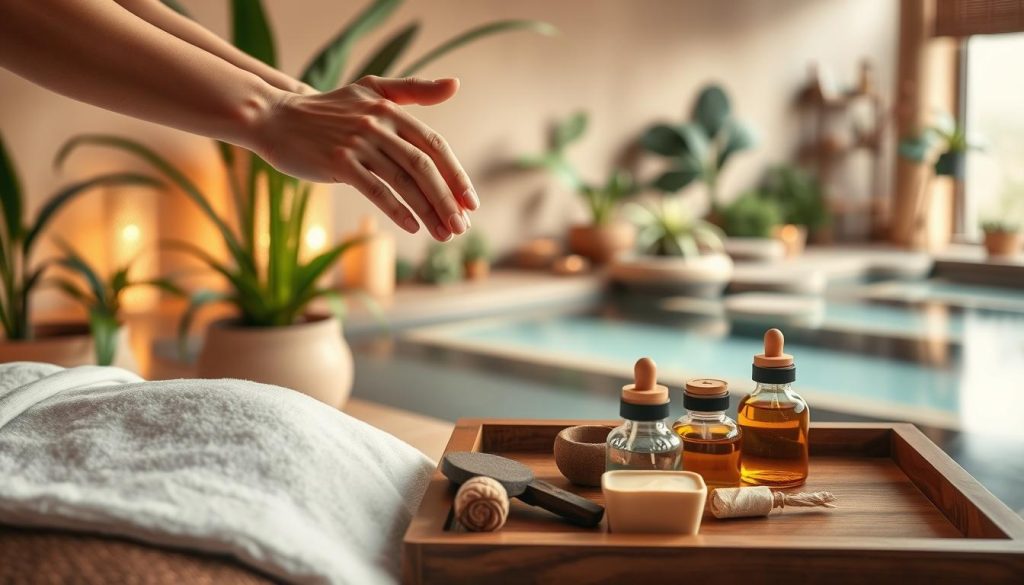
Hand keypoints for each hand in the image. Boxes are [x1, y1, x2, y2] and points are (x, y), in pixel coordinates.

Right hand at [253, 76, 478, 240]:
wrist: (276, 118)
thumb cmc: (330, 109)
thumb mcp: (372, 91)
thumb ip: (413, 90)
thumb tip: (455, 85)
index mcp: (391, 109)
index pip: (434, 145)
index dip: (456, 175)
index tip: (471, 202)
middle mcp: (377, 124)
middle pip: (423, 166)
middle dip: (447, 199)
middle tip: (462, 226)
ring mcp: (357, 143)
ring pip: (403, 181)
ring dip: (427, 211)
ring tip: (443, 234)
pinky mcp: (338, 162)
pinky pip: (375, 190)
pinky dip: (397, 210)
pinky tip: (412, 227)